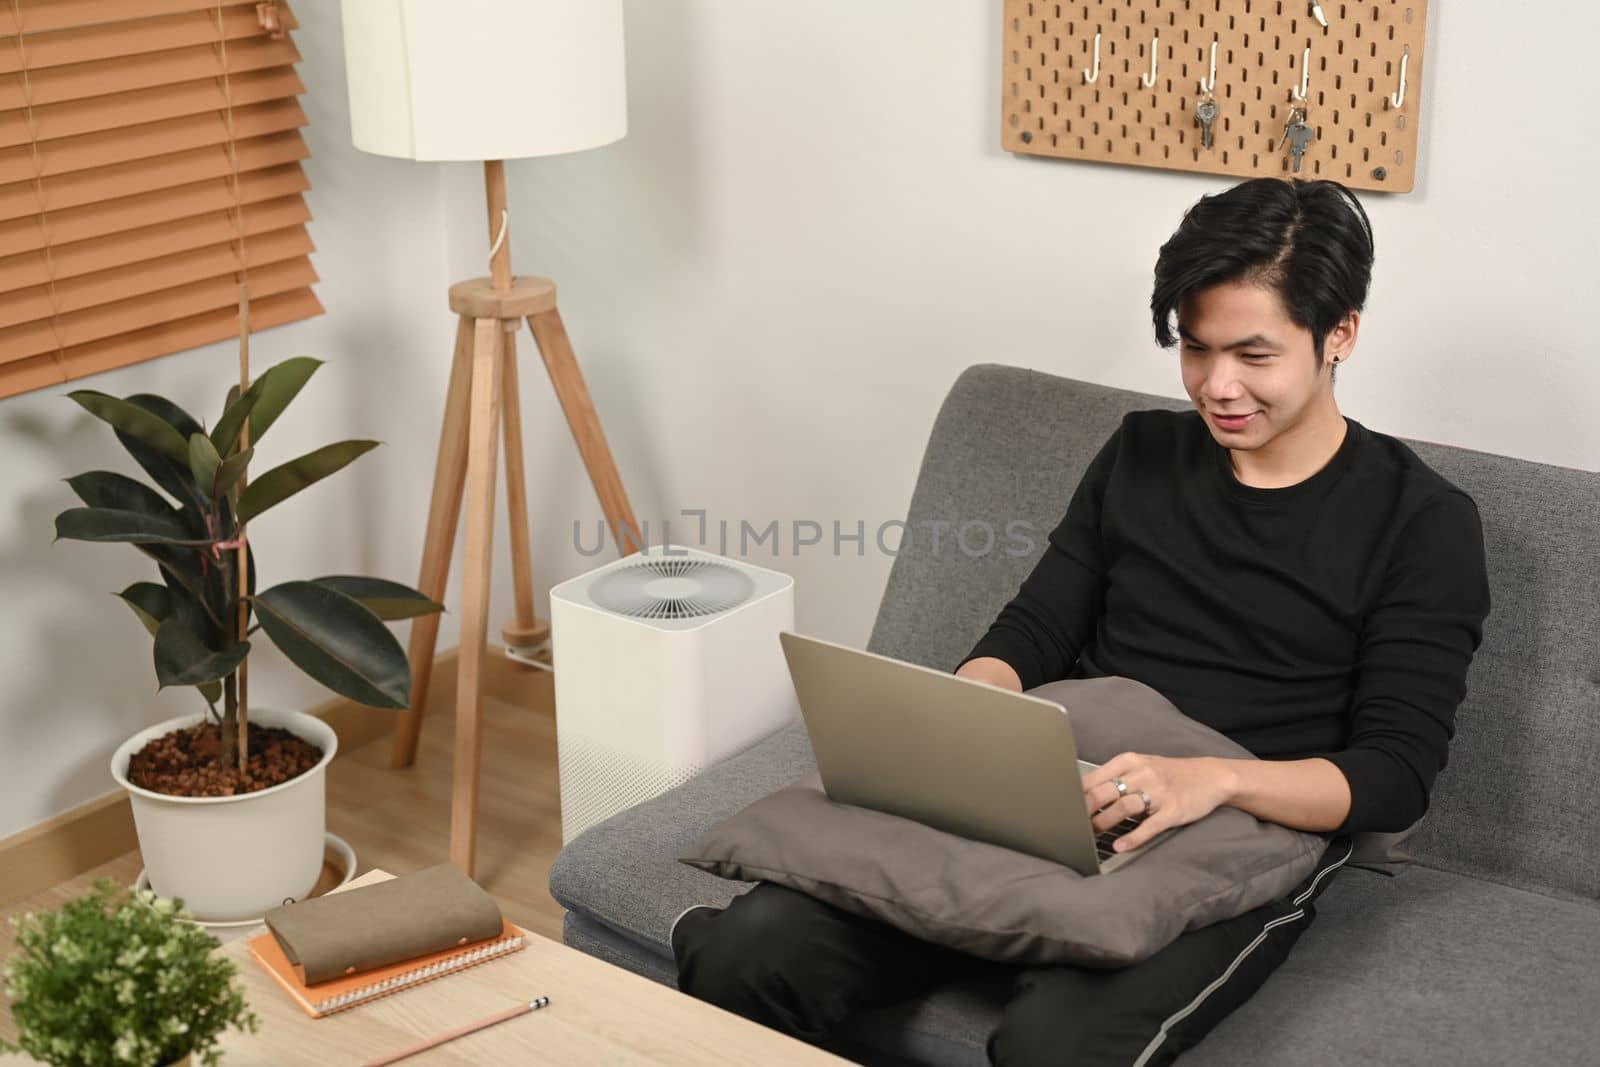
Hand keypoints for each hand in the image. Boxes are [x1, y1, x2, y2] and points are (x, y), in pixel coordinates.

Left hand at [1081, 753, 1232, 852]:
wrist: (1211, 776)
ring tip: (1091, 834)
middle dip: (1084, 810)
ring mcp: (1158, 793)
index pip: (1093, 778)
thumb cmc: (1169, 773)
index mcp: (1129, 762)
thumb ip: (1114, 777)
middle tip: (1071, 825)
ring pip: (1123, 807)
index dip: (1075, 795)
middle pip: (1103, 792)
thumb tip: (1081, 793)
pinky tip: (1120, 846)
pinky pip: (1149, 825)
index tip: (1061, 808)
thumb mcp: (1141, 766)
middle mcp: (1142, 774)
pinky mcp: (1173, 811)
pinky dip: (1133, 837)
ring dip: (1104, 822)